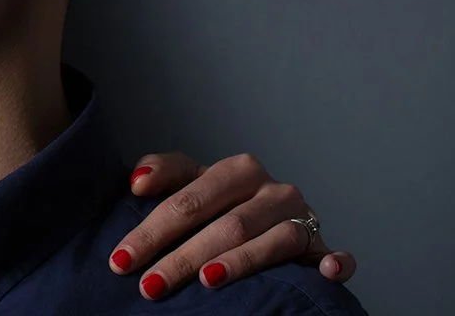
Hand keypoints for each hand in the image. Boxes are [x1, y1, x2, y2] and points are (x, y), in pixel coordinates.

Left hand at [109, 152, 355, 300]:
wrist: (270, 213)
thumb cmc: (220, 201)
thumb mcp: (190, 181)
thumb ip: (163, 172)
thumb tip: (137, 183)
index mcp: (236, 170)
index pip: (188, 200)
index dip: (152, 230)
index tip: (122, 259)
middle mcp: (272, 191)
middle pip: (225, 225)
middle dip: (182, 256)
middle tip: (150, 285)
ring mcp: (301, 218)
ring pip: (270, 241)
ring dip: (239, 263)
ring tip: (207, 281)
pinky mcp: (322, 245)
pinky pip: (331, 252)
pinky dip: (334, 262)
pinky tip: (327, 272)